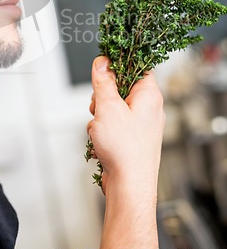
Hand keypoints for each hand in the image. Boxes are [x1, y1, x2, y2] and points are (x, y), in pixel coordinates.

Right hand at [87, 56, 164, 248]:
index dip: (119, 64)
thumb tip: (102, 62)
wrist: (129, 186)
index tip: (103, 68)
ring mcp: (142, 124)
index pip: (138, 66)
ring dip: (100, 114)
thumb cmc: (125, 149)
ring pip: (114, 106)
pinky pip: (114, 124)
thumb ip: (103, 81)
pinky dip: (103, 129)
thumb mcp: (108, 106)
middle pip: (122, 86)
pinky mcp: (133, 138)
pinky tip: (100, 141)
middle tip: (98, 105)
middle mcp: (149, 108)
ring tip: (99, 128)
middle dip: (103, 95)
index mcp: (149, 95)